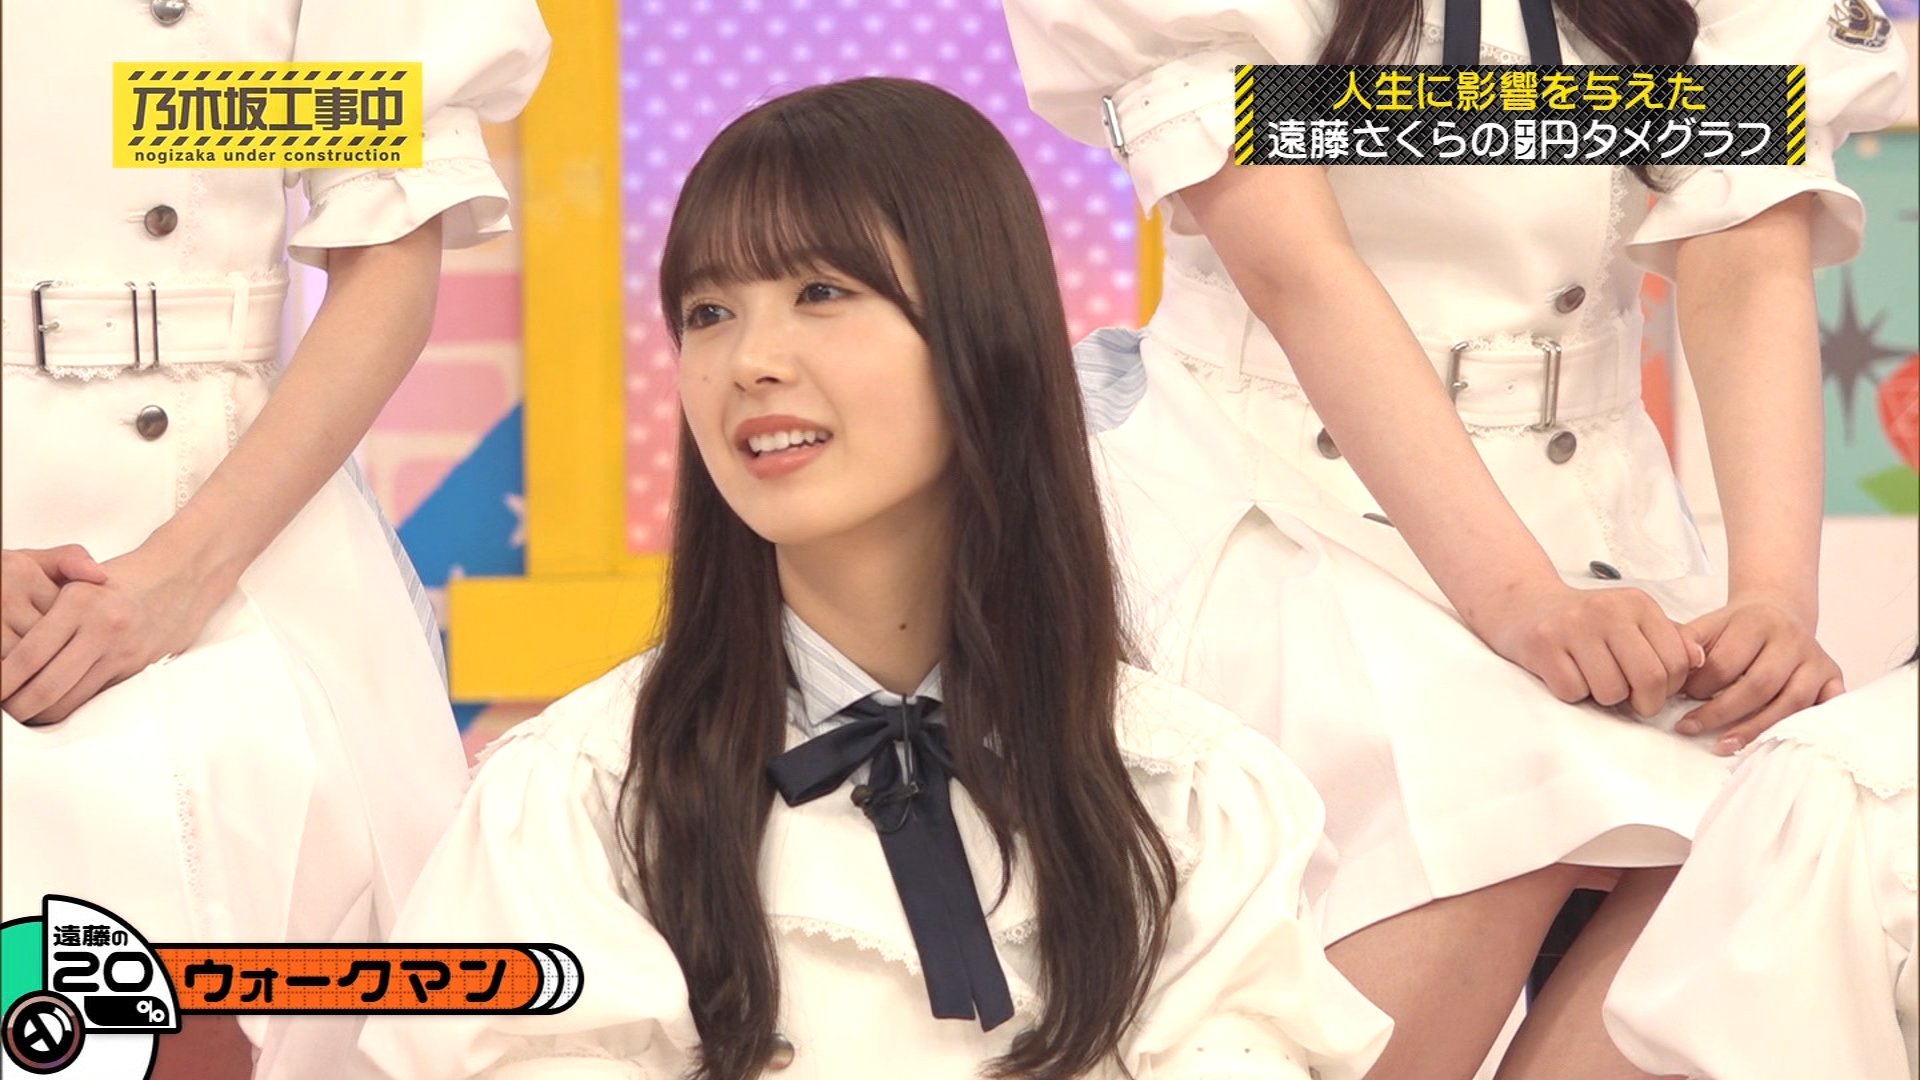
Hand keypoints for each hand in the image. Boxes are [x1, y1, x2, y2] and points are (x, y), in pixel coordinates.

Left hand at [1, 538, 229, 724]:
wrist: (184, 576)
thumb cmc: (124, 578)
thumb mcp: (79, 580)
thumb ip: (47, 614)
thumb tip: (10, 657)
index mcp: (80, 602)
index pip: (28, 656)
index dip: (3, 681)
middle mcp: (102, 628)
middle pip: (47, 688)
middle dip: (17, 707)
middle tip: (3, 710)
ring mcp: (123, 651)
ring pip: (70, 701)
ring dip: (41, 714)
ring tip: (23, 713)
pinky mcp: (137, 668)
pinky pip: (94, 698)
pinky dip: (70, 706)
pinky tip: (55, 706)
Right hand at [1473, 579, 1703, 718]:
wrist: (1524, 604)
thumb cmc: (1584, 620)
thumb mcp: (1631, 620)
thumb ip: (1669, 639)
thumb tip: (1699, 661)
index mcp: (1637, 604)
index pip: (1675, 661)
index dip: (1669, 688)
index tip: (1652, 689)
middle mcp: (1607, 611)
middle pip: (1648, 679)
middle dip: (1642, 703)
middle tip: (1629, 700)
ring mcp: (1573, 627)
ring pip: (1610, 692)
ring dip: (1603, 698)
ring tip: (1592, 679)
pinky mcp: (1543, 646)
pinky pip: (1573, 692)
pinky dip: (1572, 693)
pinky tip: (1566, 673)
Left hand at [1675, 594, 1842, 754]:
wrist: (1776, 615)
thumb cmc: (1735, 631)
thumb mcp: (1707, 627)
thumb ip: (1687, 643)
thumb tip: (1680, 666)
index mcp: (1757, 622)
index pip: (1726, 663)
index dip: (1700, 686)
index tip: (1681, 700)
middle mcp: (1793, 639)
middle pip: (1759, 685)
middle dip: (1721, 712)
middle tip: (1690, 727)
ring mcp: (1817, 660)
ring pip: (1791, 702)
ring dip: (1755, 728)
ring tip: (1723, 745)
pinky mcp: (1834, 679)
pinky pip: (1823, 711)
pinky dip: (1800, 729)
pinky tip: (1774, 745)